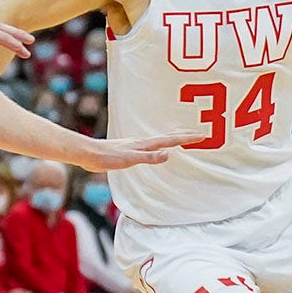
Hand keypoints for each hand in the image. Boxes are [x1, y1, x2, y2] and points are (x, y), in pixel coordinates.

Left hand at [75, 131, 205, 172]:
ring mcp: (137, 144)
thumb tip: (168, 154)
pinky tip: (158, 147)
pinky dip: (162, 143)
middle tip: (200, 133)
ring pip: (161, 139)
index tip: (203, 136)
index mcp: (146, 145)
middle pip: (169, 137)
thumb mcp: (129, 159)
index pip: (172, 141)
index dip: (188, 139)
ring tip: (184, 137)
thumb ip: (149, 157)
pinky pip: (153, 144)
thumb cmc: (107, 158)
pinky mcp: (131, 148)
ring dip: (175, 138)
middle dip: (185, 135)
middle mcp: (143, 142)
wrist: (88, 153)